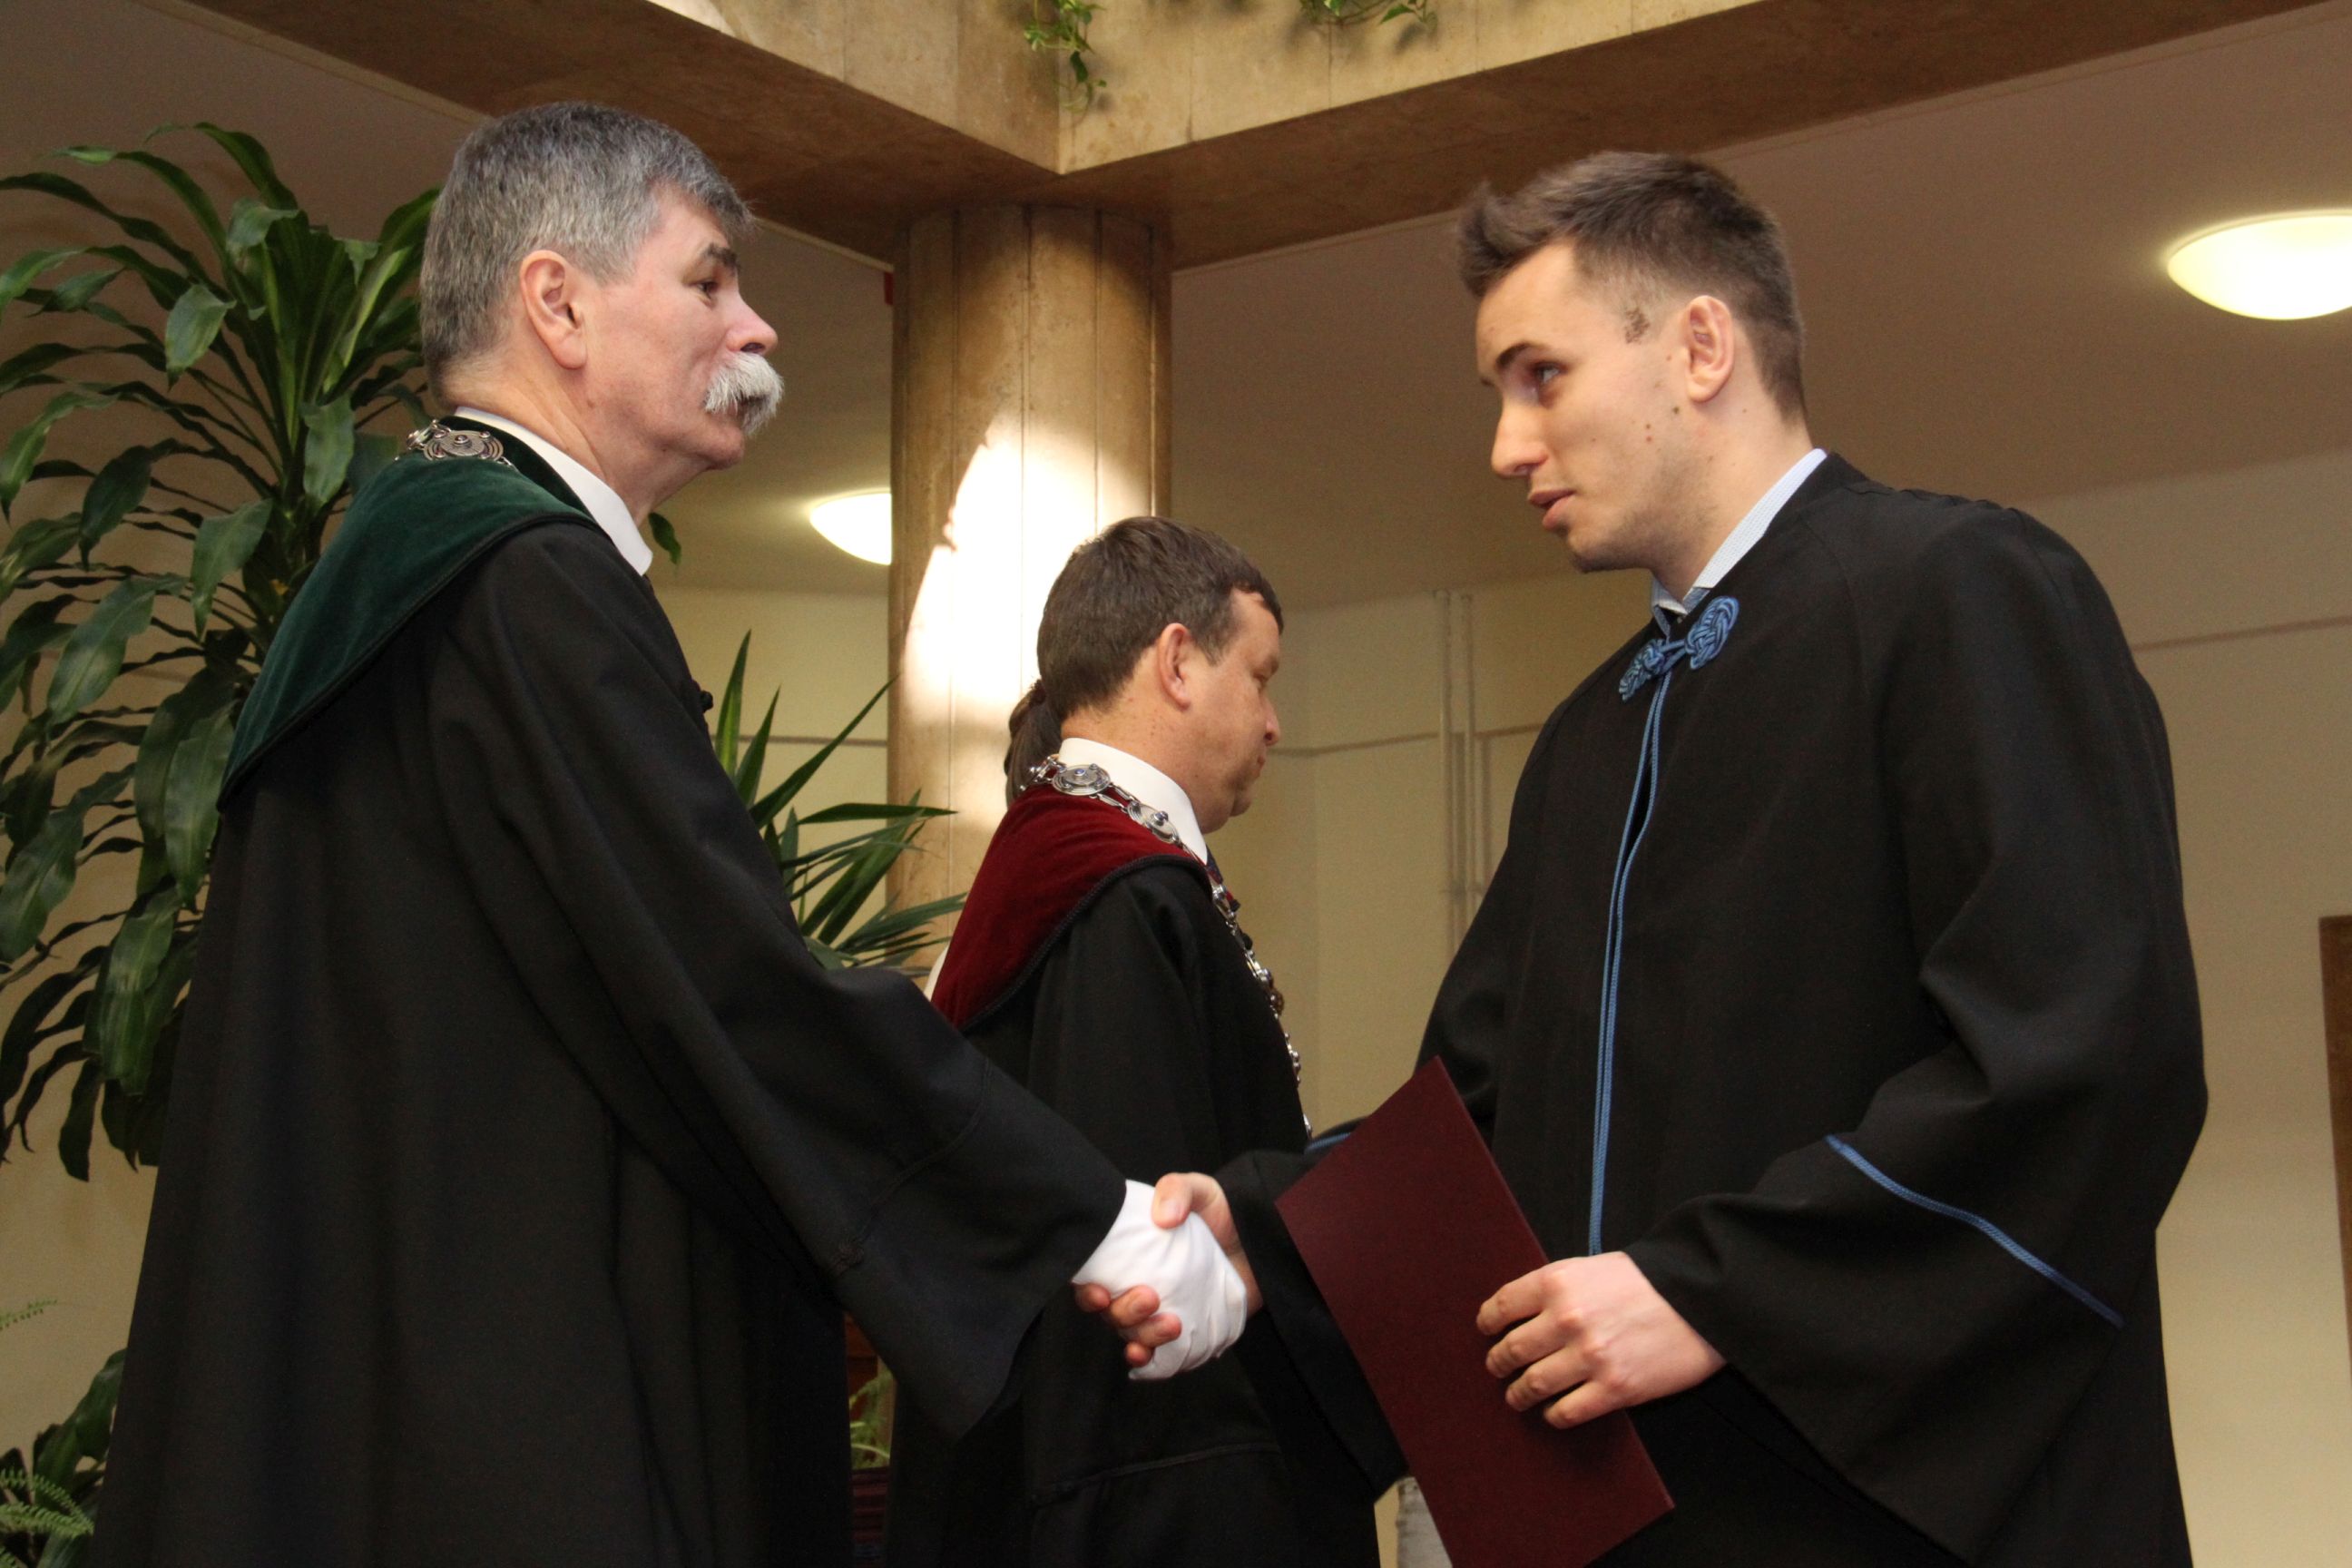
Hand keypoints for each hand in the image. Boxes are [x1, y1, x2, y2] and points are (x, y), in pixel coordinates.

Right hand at [1069, 1178, 1249, 1377]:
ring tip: (1172, 1324)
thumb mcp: (1200, 1190)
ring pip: (1134, 1337)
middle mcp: (1135, 1289)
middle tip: (1150, 1298)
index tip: (1099, 1293)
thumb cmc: (1221, 1214)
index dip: (1087, 1293)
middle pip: (1112, 1314)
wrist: (1258, 1242)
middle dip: (1124, 1313)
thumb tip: (1163, 1217)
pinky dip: (1153, 1363)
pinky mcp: (1182, 1335)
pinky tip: (1155, 1356)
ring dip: (1144, 1337)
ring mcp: (1158, 1315)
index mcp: (1127, 1257)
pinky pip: (1160, 1358)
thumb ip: (1177, 1190)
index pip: (1092, 1281)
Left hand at [1477, 1252, 1722, 1427]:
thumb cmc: (1648, 1282)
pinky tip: (1554, 1412)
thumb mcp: (1593, 1268)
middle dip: (1498, 1362)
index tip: (1487, 1331)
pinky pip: (1567, 1412)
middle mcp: (1567, 1320)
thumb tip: (1524, 1312)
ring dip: (1519, 1394)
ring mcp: (1589, 1357)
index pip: (1502, 1306)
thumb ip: (1557, 1288)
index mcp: (1557, 1282)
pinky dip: (1554, 1415)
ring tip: (1517, 1396)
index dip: (1488, 1322)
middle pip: (1511, 1349)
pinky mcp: (1614, 1389)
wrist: (1701, 1301)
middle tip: (1497, 1367)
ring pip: (1533, 1384)